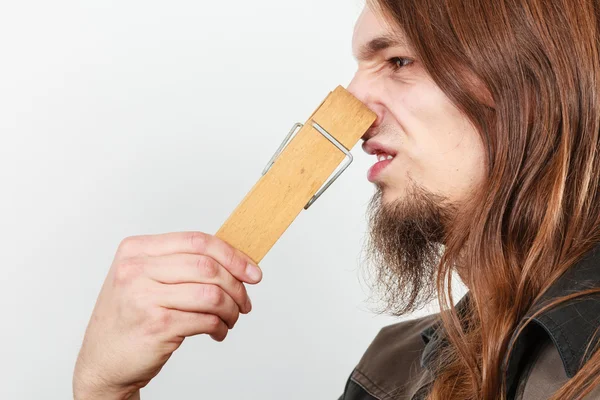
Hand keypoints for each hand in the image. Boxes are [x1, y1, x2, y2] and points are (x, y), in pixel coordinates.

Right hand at [73, 232, 262, 399]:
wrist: (102, 362)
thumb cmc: (130, 318)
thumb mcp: (144, 279)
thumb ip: (180, 263)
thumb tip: (234, 261)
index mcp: (136, 249)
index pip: (196, 240)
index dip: (231, 255)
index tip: (252, 271)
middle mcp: (136, 269)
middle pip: (207, 266)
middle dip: (236, 285)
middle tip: (245, 301)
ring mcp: (143, 297)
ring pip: (211, 293)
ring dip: (231, 309)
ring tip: (230, 318)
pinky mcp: (156, 325)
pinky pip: (205, 319)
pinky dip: (220, 326)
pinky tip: (217, 331)